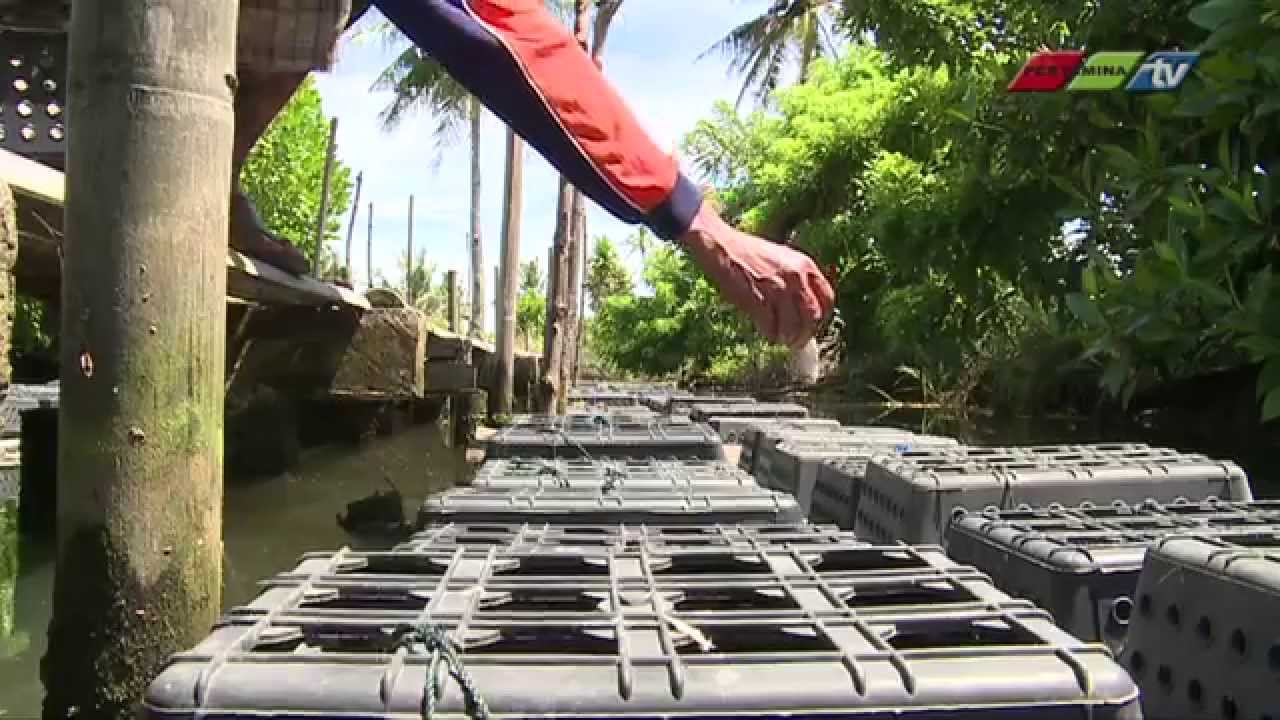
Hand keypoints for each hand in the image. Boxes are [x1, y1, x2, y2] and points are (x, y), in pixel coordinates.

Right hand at [678, 204, 834, 347]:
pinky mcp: (758, 300)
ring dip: (787, 337)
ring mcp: (777, 289)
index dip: (822, 318)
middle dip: (805, 334)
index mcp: (805, 265)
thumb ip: (797, 278)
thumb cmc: (747, 252)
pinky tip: (766, 332)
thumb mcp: (782, 258)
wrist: (720, 245)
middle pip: (812, 317)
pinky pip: (771, 326)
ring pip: (793, 326)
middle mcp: (796, 277)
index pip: (827, 299)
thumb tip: (803, 308)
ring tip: (780, 339)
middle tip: (797, 342)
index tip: (813, 327)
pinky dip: (770, 334)